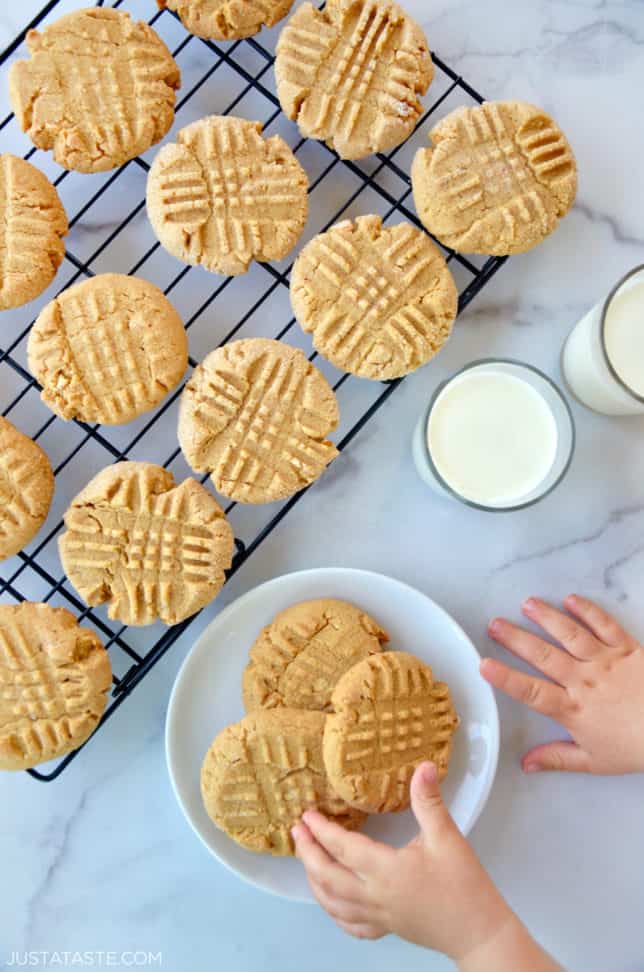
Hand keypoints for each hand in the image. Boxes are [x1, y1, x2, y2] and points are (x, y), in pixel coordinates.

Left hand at [292, 763, 557, 969]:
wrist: (479, 931)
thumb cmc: (464, 884)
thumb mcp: (447, 837)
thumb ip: (429, 801)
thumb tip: (423, 766)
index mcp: (386, 871)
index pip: (343, 849)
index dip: (322, 830)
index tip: (307, 814)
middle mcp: (375, 896)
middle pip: (327, 877)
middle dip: (307, 853)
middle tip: (298, 831)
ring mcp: (378, 917)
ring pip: (333, 903)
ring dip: (314, 880)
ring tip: (306, 858)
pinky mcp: (386, 929)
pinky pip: (349, 924)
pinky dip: (332, 910)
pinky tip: (331, 899)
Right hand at [483, 594, 643, 774]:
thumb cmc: (636, 748)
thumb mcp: (594, 761)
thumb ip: (557, 758)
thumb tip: (526, 763)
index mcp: (572, 709)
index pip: (530, 691)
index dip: (505, 677)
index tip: (483, 664)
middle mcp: (584, 681)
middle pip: (543, 656)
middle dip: (516, 638)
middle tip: (495, 624)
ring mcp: (605, 661)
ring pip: (569, 634)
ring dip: (547, 617)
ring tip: (527, 603)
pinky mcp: (628, 648)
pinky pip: (604, 625)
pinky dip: (588, 610)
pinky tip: (571, 599)